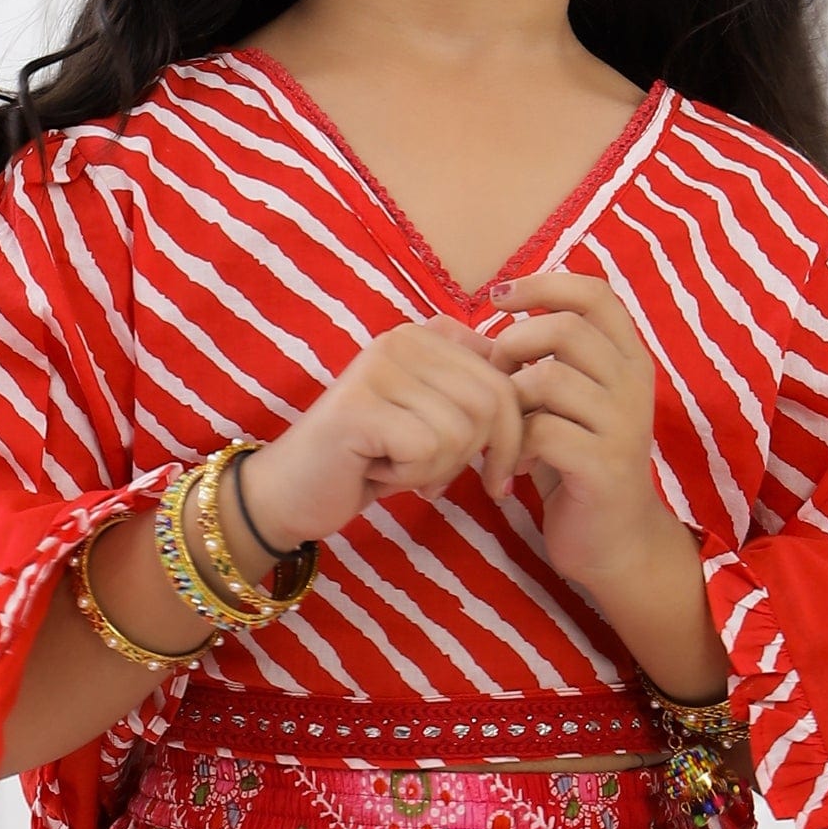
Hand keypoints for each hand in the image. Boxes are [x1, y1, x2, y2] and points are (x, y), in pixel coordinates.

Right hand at [243, 315, 524, 547]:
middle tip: (438, 479)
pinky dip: (411, 477)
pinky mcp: (360, 407)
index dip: (513, 432)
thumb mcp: (433, 422)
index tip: (496, 469)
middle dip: (477, 455)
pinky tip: (377, 472)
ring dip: (438, 468)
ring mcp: (378, 369)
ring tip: (397, 467)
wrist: (289, 493)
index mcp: (426, 335)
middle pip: (492, 401)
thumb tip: (538, 398)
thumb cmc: (371, 460)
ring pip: (462, 430)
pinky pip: (427, 451)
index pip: (506, 375)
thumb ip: (477, 400)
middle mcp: (402, 339)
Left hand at [485, 268, 677, 589]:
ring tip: (502, 427)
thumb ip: (540, 359)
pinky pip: (543, 431)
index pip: (595, 294)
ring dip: (510, 399)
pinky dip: (514, 444)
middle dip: (514, 345)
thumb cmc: (577, 465)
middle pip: (566, 329)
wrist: (615, 543)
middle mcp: (634, 385)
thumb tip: (480, 317)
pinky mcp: (604, 465)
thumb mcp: (565, 403)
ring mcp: (624, 425)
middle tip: (494, 377)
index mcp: (629, 360)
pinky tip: (512, 465)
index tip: (498, 296)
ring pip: (549, 377)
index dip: (544, 284)